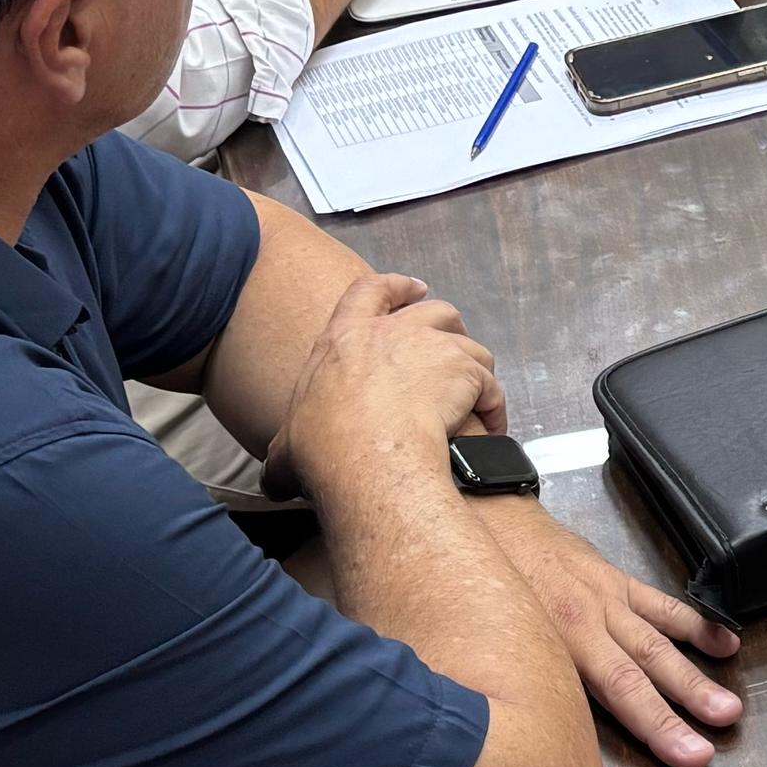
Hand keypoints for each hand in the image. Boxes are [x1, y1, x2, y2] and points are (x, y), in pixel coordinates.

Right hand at [266, 273, 501, 501]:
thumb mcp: (287, 449)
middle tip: (451, 349)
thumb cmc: (324, 449)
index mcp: (346, 339)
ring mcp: (434, 348)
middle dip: (446, 327)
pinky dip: (494, 405)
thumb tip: (271, 479)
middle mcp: (393, 333)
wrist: (368, 458)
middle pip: (434, 312)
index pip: (369, 292)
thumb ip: (283, 455)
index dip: (393, 287)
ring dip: (475, 368)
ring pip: (470, 345)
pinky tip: (492, 427)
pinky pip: (491, 386)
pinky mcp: (466, 372)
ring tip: (475, 395)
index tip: (413, 287)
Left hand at [481, 503, 743, 766]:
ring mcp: (601, 597)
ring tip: (729, 709)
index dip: (643, 729)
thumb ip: (496, 696)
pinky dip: (693, 624)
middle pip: (635, 676)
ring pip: (654, 644)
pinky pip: (658, 604)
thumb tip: (532, 761)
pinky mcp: (610, 577)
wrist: (477, 506)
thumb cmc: (461, 581)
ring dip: (692, 679)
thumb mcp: (463, 644)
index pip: (605, 695)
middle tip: (707, 750)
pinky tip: (727, 643)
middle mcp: (581, 620)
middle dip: (673, 716)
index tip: (674, 757)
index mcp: (545, 638)